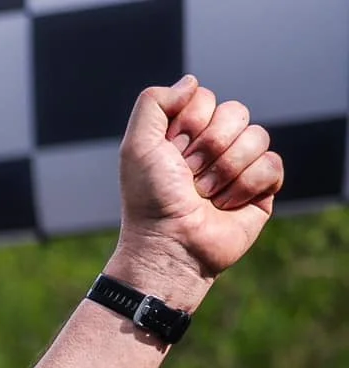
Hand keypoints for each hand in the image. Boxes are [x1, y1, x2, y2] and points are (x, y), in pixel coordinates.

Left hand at [114, 76, 283, 302]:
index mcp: (185, 132)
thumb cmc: (150, 199)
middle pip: (236, 112)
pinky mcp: (262, 188)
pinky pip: (272, 164)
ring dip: (226, 169)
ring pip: (258, 136)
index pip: (206, 98)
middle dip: (210, 146)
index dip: (190, 123)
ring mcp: (240, 165)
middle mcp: (214, 145)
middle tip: (188, 175)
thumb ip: (154, 102)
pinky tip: (226, 205)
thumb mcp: (137, 146)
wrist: (170, 244)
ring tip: (204, 195)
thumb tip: (191, 81)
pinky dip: (246, 186)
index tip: (172, 151)